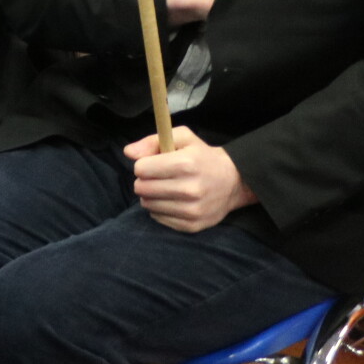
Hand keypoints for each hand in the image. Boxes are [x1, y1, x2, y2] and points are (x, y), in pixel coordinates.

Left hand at [124, 127, 257, 232]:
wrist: (234, 181)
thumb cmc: (202, 156)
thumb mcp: (182, 138)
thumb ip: (152, 141)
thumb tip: (128, 152)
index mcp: (185, 164)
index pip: (141, 169)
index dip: (143, 164)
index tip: (152, 164)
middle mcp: (189, 189)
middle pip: (142, 188)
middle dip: (144, 180)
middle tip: (156, 177)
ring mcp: (192, 210)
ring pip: (148, 205)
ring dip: (151, 196)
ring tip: (164, 188)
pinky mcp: (192, 225)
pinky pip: (158, 218)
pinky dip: (159, 209)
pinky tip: (172, 200)